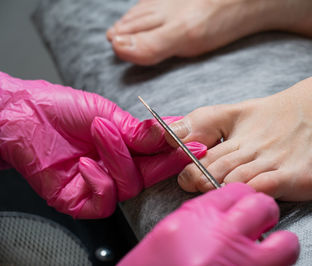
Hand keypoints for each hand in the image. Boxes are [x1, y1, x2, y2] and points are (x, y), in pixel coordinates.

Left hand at [0, 72, 205, 217]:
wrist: (23, 114)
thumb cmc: (62, 108)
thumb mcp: (108, 114)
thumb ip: (139, 132)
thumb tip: (169, 135)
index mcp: (125, 149)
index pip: (157, 158)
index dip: (177, 154)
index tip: (197, 146)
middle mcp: (114, 169)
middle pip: (150, 176)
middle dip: (160, 160)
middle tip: (164, 139)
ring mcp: (97, 185)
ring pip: (129, 186)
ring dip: (118, 158)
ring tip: (101, 132)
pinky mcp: (77, 200)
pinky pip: (103, 202)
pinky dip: (99, 182)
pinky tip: (87, 163)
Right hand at [118, 183, 298, 265]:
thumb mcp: (168, 235)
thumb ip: (198, 220)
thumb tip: (220, 214)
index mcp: (196, 219)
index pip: (236, 191)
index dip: (243, 197)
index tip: (243, 204)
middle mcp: (222, 238)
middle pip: (263, 207)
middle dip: (266, 212)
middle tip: (262, 222)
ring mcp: (242, 264)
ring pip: (286, 244)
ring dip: (281, 244)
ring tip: (271, 249)